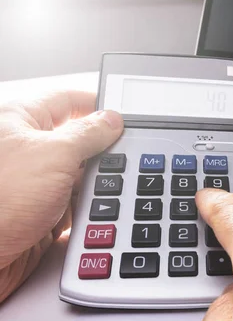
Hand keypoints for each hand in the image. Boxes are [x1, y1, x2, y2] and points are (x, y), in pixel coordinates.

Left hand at [0, 91, 122, 302]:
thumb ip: (88, 134)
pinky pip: (75, 210)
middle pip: (79, 143)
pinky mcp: (40, 216)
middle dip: (103, 154)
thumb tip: (111, 121)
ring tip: (106, 196)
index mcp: (20, 121)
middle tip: (123, 161)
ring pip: (80, 180)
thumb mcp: (55, 154)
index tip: (125, 115)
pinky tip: (95, 219)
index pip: (67, 101)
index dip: (97, 105)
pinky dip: (88, 217)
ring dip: (96, 191)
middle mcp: (26, 152)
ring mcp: (34, 185)